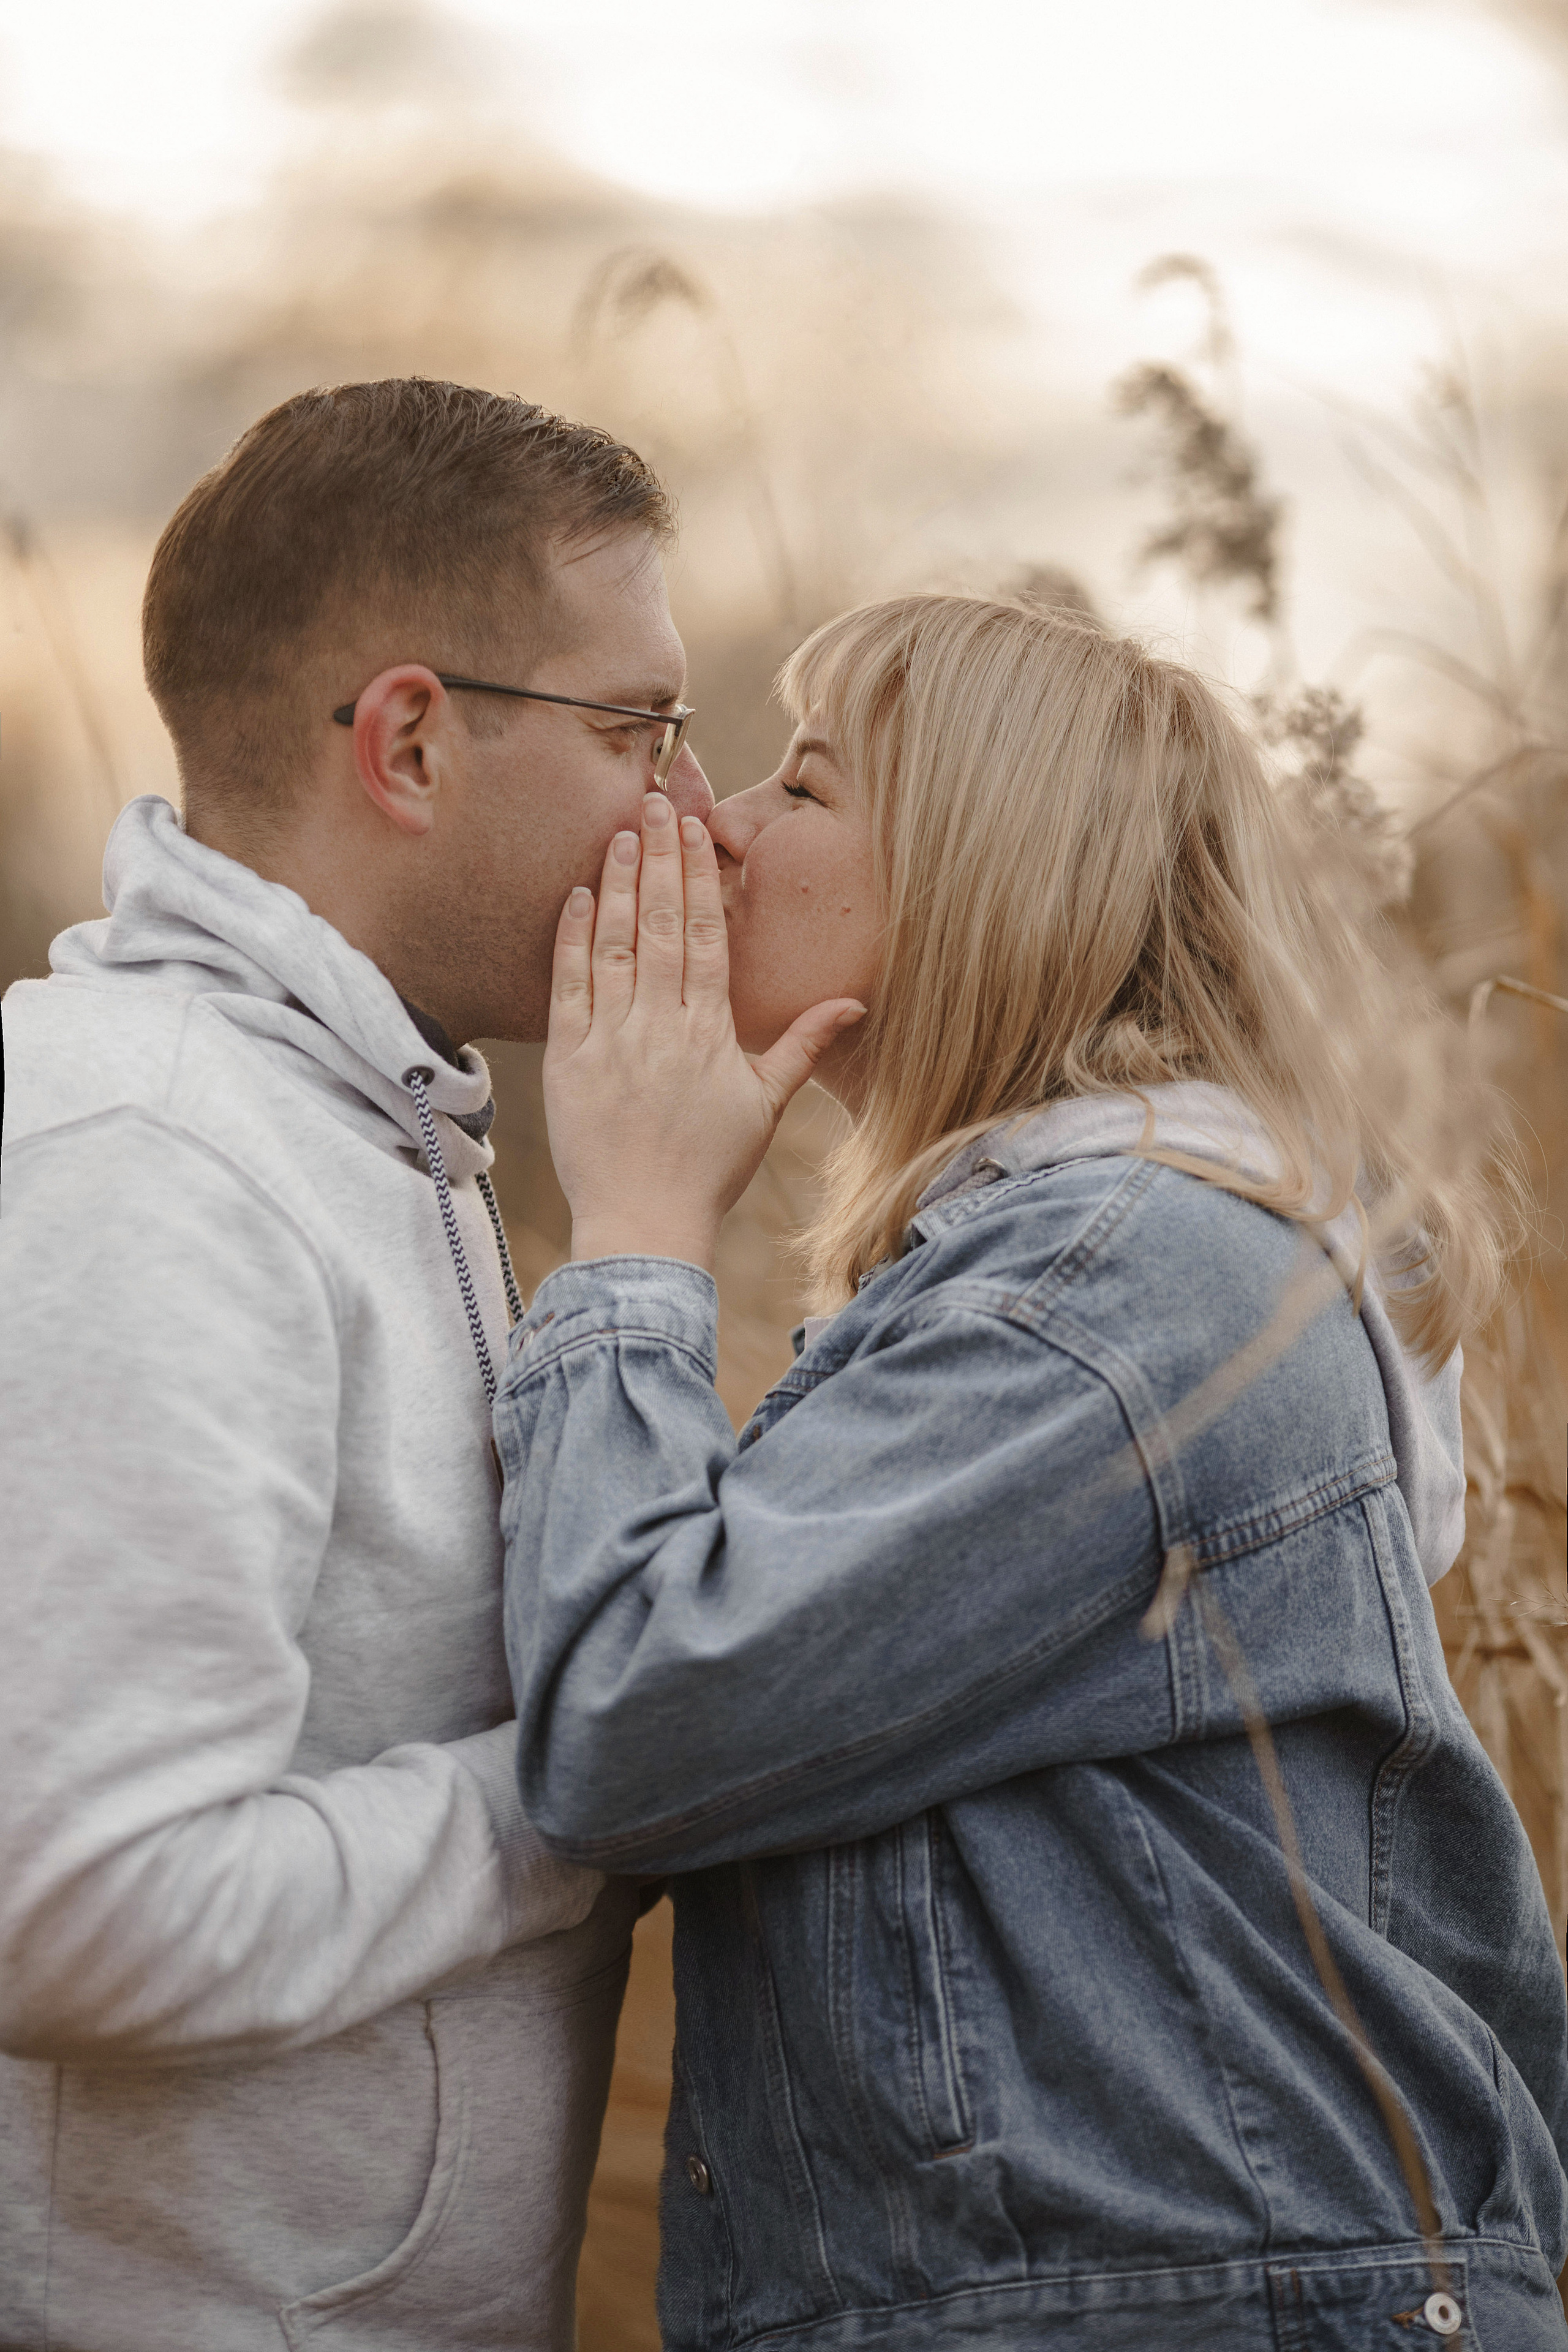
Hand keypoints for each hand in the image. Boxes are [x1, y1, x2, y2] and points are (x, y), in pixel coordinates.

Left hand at [544, 793, 865, 1269]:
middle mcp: (662, 1025)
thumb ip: (802, 1046)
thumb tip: (853, 1003)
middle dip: (659, 857)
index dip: (699, 878)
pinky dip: (574, 938)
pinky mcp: (569, 1059)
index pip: (705, 936)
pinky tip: (577, 897)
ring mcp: (612, 1039)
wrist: (644, 1223)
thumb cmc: (709, 1169)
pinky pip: (570, 985)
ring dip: (617, 884)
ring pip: (616, 944)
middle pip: (661, 924)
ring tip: (620, 832)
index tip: (696, 830)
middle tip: (655, 802)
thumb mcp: (766, 1107)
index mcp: (711, 1031)